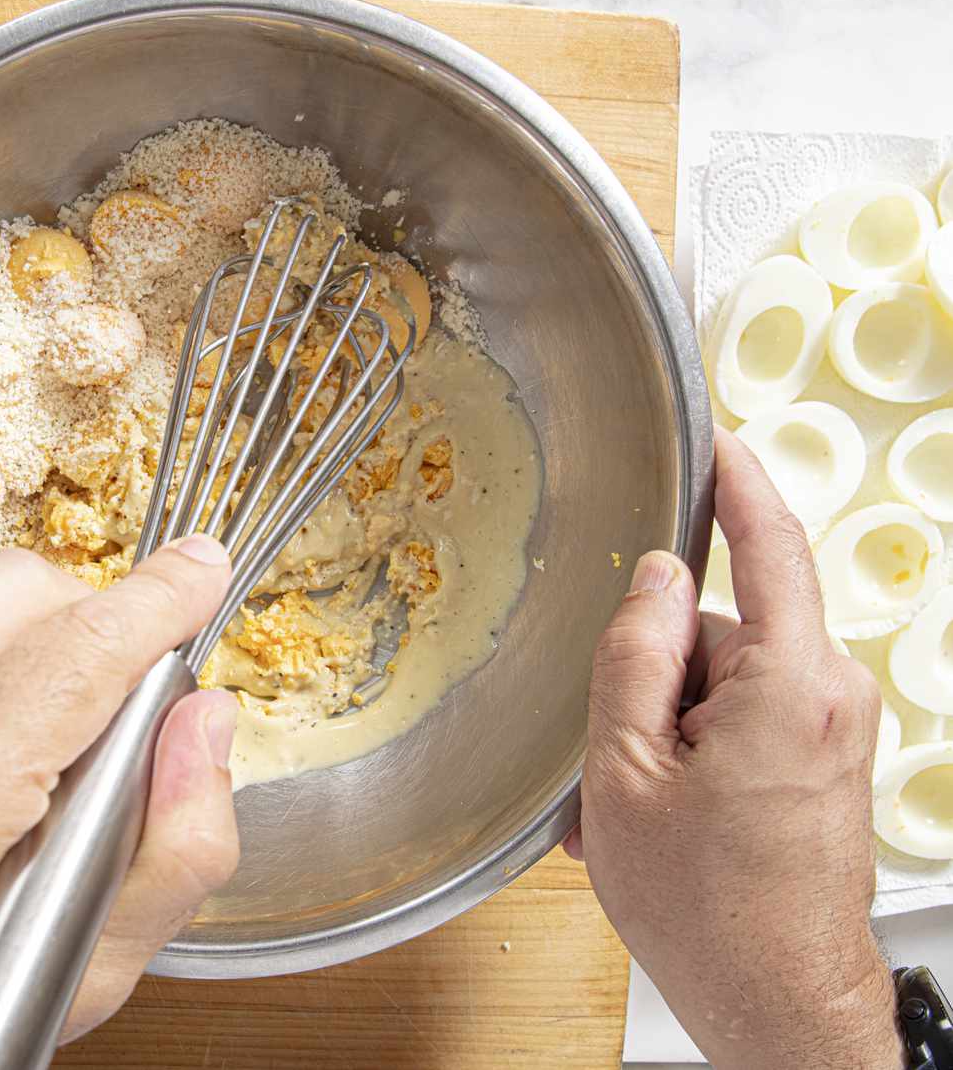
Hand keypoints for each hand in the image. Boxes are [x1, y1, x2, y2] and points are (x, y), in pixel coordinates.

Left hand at [0, 537, 240, 1068]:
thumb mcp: (69, 984)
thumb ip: (173, 852)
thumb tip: (204, 724)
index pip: (71, 655)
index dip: (155, 602)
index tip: (202, 570)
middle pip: (19, 591)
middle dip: (92, 620)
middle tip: (116, 698)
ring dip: (27, 642)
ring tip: (33, 736)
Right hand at [567, 428, 902, 1068]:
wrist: (778, 1003)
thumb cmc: (707, 909)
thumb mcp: (627, 772)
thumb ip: (635, 656)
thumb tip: (655, 578)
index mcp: (790, 686)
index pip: (771, 547)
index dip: (738, 484)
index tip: (714, 439)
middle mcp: (829, 697)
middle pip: (722, 632)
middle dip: (655, 677)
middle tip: (609, 756)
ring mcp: (833, 732)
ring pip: (722, 684)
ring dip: (664, 729)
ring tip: (629, 805)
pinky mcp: (825, 762)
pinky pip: (744, 723)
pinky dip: (692, 755)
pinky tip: (659, 815)